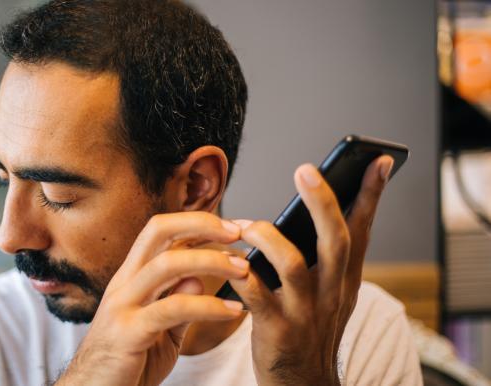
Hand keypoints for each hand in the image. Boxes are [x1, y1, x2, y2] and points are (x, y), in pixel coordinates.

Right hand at [56, 212, 248, 385]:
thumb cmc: (126, 364)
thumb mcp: (160, 330)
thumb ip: (178, 304)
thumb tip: (198, 277)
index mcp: (131, 279)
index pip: (160, 232)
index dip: (195, 223)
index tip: (231, 228)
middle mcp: (124, 284)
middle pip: (158, 232)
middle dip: (200, 224)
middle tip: (238, 232)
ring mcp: (123, 306)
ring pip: (166, 264)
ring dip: (210, 261)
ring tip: (242, 270)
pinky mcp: (128, 332)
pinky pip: (173, 309)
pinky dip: (208, 305)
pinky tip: (231, 310)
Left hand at [230, 155, 394, 384]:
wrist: (303, 382)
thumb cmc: (310, 327)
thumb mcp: (332, 293)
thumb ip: (328, 256)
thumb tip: (321, 207)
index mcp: (345, 278)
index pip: (362, 230)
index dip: (371, 195)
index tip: (378, 161)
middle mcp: (332, 291)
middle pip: (334, 240)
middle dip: (321, 202)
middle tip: (305, 170)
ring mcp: (305, 311)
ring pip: (291, 264)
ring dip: (266, 237)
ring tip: (245, 225)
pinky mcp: (277, 329)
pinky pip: (255, 295)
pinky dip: (240, 275)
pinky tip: (229, 261)